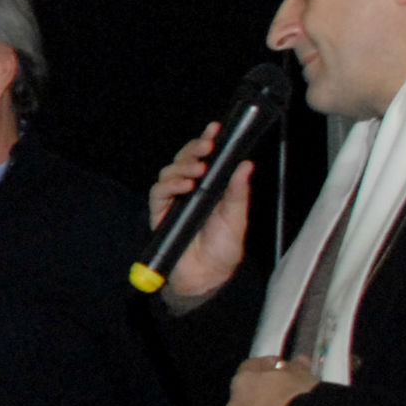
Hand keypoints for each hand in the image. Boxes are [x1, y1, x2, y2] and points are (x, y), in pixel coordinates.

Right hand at [148, 123, 251, 303]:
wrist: (207, 276)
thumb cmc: (223, 247)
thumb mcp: (237, 217)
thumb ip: (238, 191)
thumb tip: (246, 164)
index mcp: (210, 186)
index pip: (206, 157)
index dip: (207, 140)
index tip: (215, 129)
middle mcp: (190, 190)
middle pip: (184, 159)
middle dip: (194, 148)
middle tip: (207, 146)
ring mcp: (174, 201)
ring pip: (169, 172)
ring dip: (183, 166)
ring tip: (198, 170)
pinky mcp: (161, 214)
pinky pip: (159, 193)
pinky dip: (170, 185)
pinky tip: (184, 186)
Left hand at [229, 355, 320, 405]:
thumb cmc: (300, 398)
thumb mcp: (303, 373)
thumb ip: (296, 366)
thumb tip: (299, 363)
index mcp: (243, 382)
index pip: (250, 368)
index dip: (267, 367)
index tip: (281, 369)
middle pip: (246, 396)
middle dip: (262, 394)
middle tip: (283, 396)